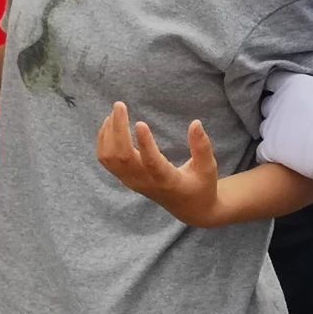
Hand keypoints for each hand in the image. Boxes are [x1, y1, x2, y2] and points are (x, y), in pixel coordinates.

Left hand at [97, 102, 221, 226]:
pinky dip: (104, 140)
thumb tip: (195, 122)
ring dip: (108, 133)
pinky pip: (107, 159)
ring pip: (109, 158)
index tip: (140, 122)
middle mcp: (145, 182)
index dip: (145, 143)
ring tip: (116, 111)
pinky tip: (112, 124)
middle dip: (117, 129)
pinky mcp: (126, 178)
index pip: (151, 163)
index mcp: (167, 181)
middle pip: (121, 157)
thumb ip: (202, 146)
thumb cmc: (201, 186)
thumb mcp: (208, 168)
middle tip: (120, 105)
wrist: (190, 209)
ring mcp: (132, 182)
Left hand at [257, 72, 312, 181]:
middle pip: (268, 104)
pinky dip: (271, 153)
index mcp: (293, 84)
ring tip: (291, 140)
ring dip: (275, 131)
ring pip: (265, 127)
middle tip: (293, 119)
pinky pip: (263, 150)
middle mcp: (277, 102)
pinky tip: (283, 156)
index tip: (291, 95)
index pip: (275, 81)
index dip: (282, 88)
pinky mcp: (270, 148)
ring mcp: (271, 125)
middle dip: (277, 110)